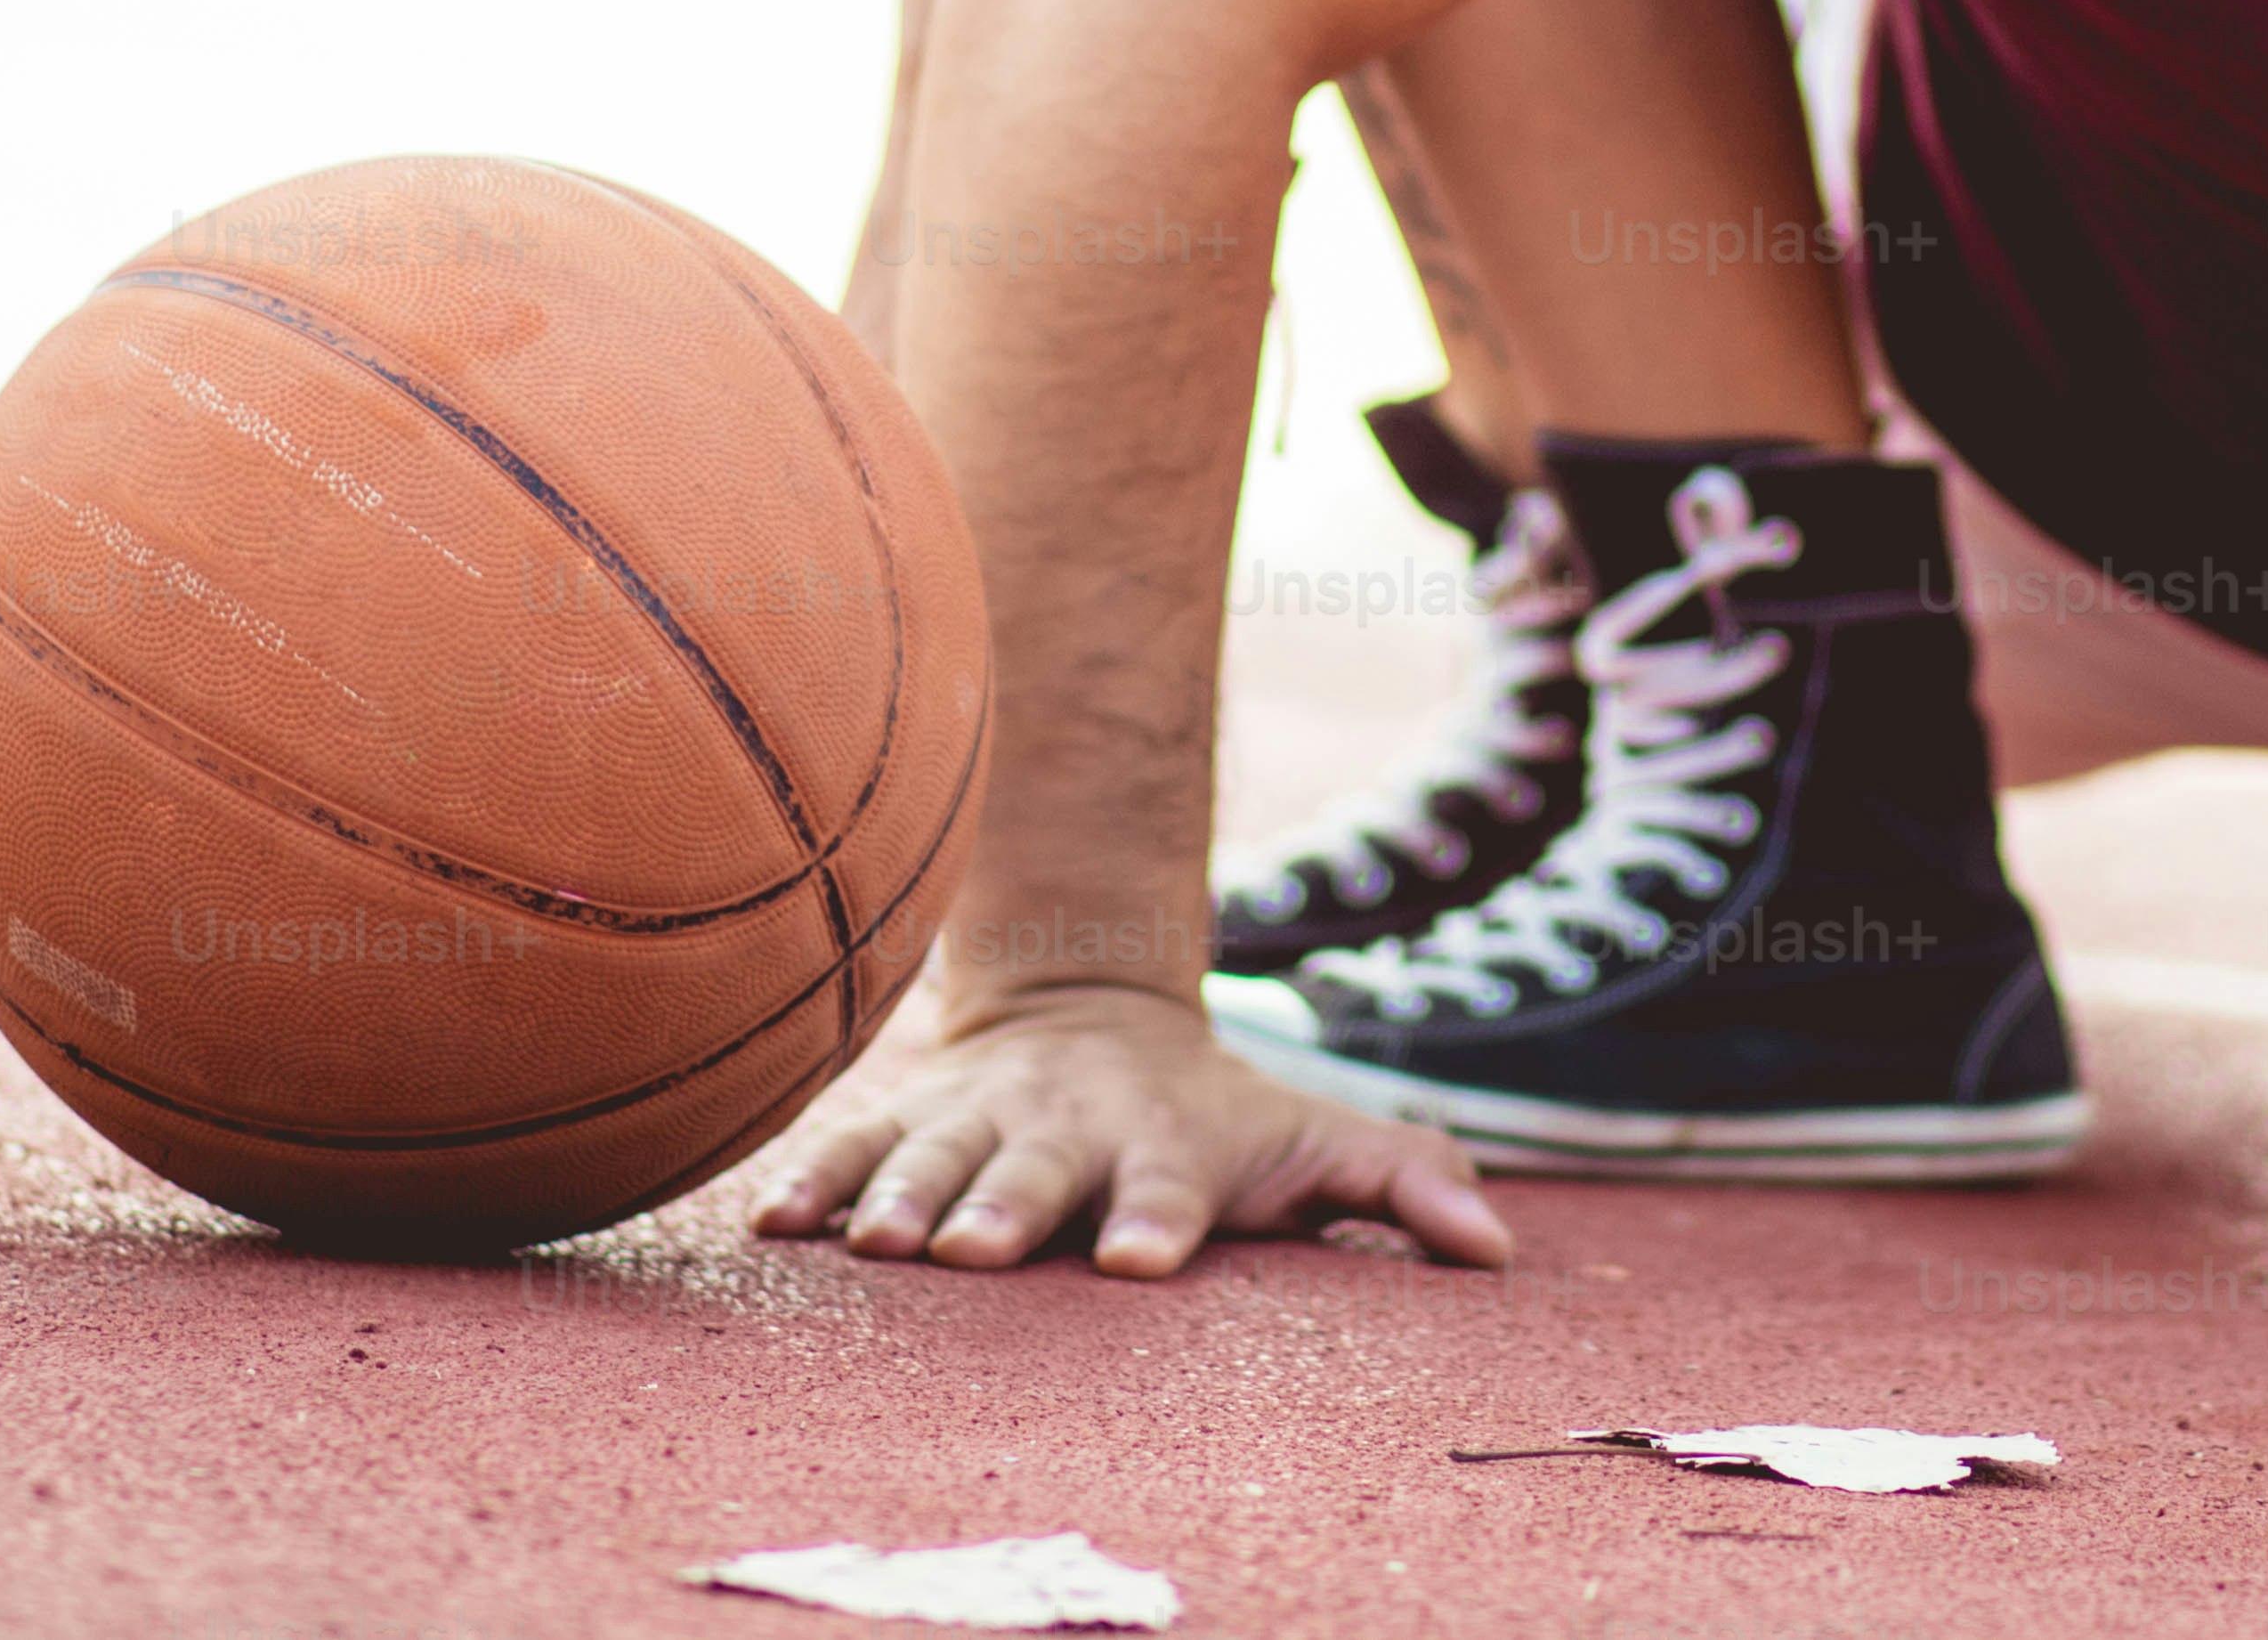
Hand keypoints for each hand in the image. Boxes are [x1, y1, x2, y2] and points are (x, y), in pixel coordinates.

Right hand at [753, 984, 1513, 1278]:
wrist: (1092, 1008)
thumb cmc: (1218, 1112)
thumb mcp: (1317, 1135)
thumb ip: (1404, 1182)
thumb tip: (1499, 1249)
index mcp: (1163, 1138)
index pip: (1165, 1180)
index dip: (1155, 1216)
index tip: (1138, 1260)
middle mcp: (1065, 1125)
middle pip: (1032, 1170)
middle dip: (1000, 1206)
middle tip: (968, 1252)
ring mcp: (979, 1116)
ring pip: (930, 1153)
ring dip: (898, 1197)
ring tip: (874, 1247)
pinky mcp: (908, 1119)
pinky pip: (849, 1147)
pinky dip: (811, 1181)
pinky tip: (769, 1227)